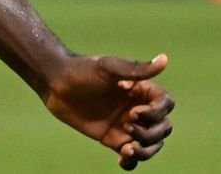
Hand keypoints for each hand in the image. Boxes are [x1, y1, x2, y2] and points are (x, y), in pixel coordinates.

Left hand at [43, 53, 173, 169]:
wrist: (55, 84)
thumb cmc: (81, 70)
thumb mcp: (108, 68)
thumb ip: (136, 69)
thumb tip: (164, 59)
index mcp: (141, 89)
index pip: (165, 104)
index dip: (157, 112)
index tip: (134, 112)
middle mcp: (137, 107)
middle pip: (163, 127)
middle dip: (151, 133)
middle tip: (127, 126)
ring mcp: (126, 125)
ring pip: (151, 144)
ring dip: (146, 151)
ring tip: (127, 149)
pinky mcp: (113, 139)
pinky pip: (131, 156)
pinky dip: (132, 162)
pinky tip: (122, 159)